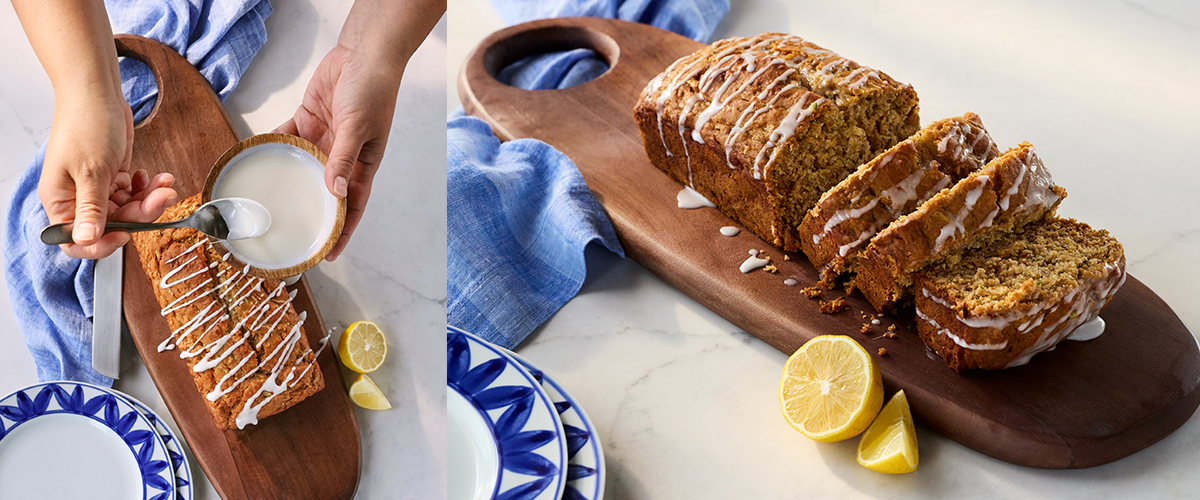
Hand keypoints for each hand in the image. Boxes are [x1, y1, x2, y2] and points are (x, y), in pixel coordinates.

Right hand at [38, 93, 176, 258]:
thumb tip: (85, 240)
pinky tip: (154, 177)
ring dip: (150, 200)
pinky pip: (134, 194)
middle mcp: (77, 198)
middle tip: (162, 198)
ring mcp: (97, 187)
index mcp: (61, 201)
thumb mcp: (91, 171)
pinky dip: (147, 188)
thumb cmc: (86, 125)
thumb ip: (91, 208)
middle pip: (112, 225)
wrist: (98, 93)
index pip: (77, 240)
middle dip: (141, 214)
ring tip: (165, 184)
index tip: (126, 233)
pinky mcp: (113, 176)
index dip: (102, 244)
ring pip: (128, 210)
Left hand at [275, 44, 403, 260]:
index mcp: (363, 165)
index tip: (329, 253)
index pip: (352, 206)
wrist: (364, 54)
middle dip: (310, 212)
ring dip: (287, 179)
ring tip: (266, 198)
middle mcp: (342, 157)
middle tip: (290, 232)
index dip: (342, 231)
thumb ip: (345, 160)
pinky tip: (257, 154)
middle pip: (324, 192)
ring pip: (302, 167)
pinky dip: (273, 145)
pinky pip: (287, 138)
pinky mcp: (308, 120)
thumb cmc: (373, 92)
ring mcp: (324, 139)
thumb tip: (335, 191)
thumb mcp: (360, 129)